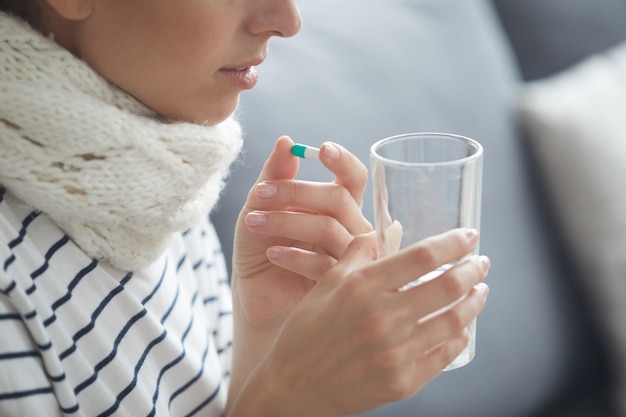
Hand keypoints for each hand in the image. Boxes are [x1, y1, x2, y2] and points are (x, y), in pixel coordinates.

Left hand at [232, 135, 371, 329]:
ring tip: (253, 223)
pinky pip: (325, 264)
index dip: (343, 161)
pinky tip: (271, 254)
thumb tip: (286, 141)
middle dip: (296, 192)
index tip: (322, 149)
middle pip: (338, 199)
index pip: (354, 178)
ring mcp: (350, 258)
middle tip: (259, 194)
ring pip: (329, 228)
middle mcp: (352, 228)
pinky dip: (294, 256)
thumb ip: (276, 175)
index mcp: (339, 205)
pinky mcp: (341, 285)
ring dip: (286, 221)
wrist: (254, 294)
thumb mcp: (260, 206)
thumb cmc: (260, 247)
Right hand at [233, 228, 489, 416]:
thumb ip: (355, 255)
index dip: (453, 243)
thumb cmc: (306, 334)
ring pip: (454, 321)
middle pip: (447, 286)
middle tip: (480, 262)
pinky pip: (444, 354)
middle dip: (472, 269)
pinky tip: (461, 326)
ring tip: (479, 291)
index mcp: (362, 288)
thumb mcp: (325, 285)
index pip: (422, 256)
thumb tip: (378, 233)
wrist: (294, 387)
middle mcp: (382, 318)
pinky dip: (459, 336)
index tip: (469, 236)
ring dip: (474, 302)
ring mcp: (395, 353)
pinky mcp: (402, 382)